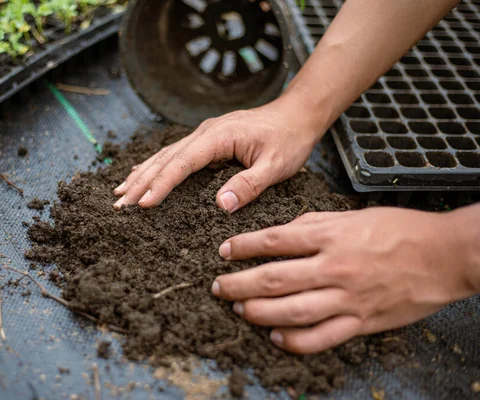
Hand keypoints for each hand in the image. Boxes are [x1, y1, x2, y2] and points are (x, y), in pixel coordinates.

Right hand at [112, 97, 322, 211]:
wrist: (296, 114)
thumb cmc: (288, 140)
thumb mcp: (276, 165)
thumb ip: (249, 185)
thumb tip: (220, 205)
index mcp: (218, 137)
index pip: (182, 164)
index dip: (161, 185)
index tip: (142, 204)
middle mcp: (204, 133)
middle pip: (165, 159)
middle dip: (140, 182)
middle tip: (118, 205)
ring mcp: (203, 135)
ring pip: (165, 156)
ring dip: (141, 174)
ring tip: (119, 192)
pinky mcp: (206, 140)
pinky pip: (174, 155)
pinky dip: (154, 166)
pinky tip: (140, 174)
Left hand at [212, 208, 478, 353]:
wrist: (444, 255)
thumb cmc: (399, 229)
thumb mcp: (352, 215)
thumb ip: (315, 223)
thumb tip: (283, 231)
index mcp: (331, 235)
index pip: (274, 240)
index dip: (243, 246)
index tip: (224, 251)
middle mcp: (334, 267)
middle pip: (273, 278)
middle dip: (238, 283)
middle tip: (218, 287)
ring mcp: (348, 297)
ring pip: (291, 310)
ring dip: (257, 312)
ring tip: (238, 308)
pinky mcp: (361, 322)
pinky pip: (321, 337)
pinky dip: (294, 340)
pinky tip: (274, 336)